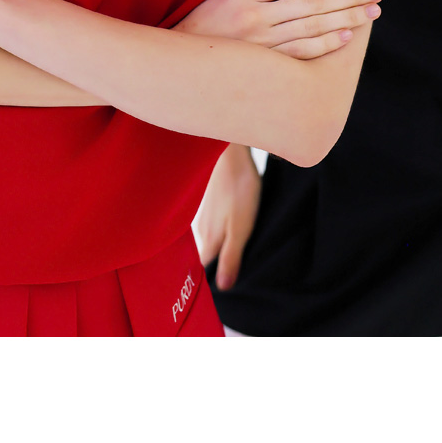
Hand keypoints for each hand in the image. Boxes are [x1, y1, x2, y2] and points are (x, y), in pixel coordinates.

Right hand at [176, 0, 382, 58]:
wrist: (176, 64)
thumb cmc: (199, 25)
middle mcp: (259, 18)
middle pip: (314, 3)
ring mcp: (263, 44)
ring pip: (313, 28)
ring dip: (346, 19)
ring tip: (370, 13)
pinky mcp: (265, 66)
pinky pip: (301, 54)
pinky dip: (325, 44)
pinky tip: (345, 37)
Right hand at [195, 144, 261, 291]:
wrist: (227, 152)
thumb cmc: (238, 189)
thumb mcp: (241, 227)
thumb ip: (231, 257)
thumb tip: (223, 287)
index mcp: (210, 240)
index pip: (202, 268)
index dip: (205, 280)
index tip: (207, 290)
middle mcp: (200, 229)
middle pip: (201, 254)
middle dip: (206, 265)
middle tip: (216, 274)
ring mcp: (200, 213)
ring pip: (202, 237)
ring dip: (210, 245)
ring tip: (220, 252)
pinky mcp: (203, 199)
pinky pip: (204, 221)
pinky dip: (210, 227)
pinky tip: (219, 224)